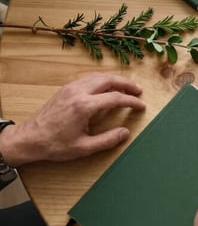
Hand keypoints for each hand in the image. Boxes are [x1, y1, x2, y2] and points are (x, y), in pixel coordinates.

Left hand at [0, 74, 144, 165]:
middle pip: (108, 80)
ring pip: (98, 77)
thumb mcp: (83, 148)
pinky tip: (106, 87)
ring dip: (114, 80)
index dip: (131, 101)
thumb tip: (125, 132)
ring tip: (126, 87)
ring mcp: (70, 88)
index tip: (141, 105)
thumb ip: (107, 140)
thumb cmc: (54, 145)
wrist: (28, 139)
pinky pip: (88, 79)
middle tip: (138, 90)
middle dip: (126, 84)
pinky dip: (102, 80)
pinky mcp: (65, 89)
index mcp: (84, 106)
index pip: (115, 98)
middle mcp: (78, 92)